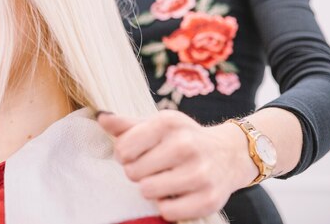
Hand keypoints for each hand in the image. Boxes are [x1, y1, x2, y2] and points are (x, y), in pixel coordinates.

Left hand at [97, 110, 255, 221]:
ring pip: (147, 191)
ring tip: (163, 180)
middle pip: (133, 172)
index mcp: (168, 122)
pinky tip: (176, 194)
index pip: (124, 148)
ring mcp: (199, 172)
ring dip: (150, 189)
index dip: (124, 155)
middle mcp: (186, 144)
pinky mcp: (209, 198)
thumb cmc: (183, 138)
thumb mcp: (158, 125)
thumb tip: (101, 117)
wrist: (228, 154)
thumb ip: (127, 124)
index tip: (135, 154)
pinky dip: (166, 206)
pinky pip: (167, 211)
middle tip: (152, 168)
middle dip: (137, 172)